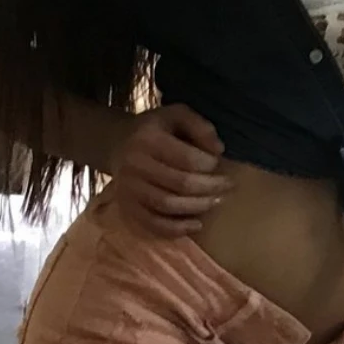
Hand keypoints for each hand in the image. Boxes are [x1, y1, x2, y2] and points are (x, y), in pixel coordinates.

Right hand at [108, 103, 231, 237]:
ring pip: (168, 205)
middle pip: (180, 184)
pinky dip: (177, 228)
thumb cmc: (154, 129)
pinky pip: (154, 224)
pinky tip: (196, 224)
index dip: (209, 164)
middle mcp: (135, 164)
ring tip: (216, 201)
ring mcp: (129, 188)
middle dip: (210, 188)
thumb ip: (200, 126)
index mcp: (148, 139)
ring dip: (198, 207)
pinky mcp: (127, 207)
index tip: (218, 163)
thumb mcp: (176, 114)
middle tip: (227, 186)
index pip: (186, 158)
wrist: (117, 143)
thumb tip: (218, 149)